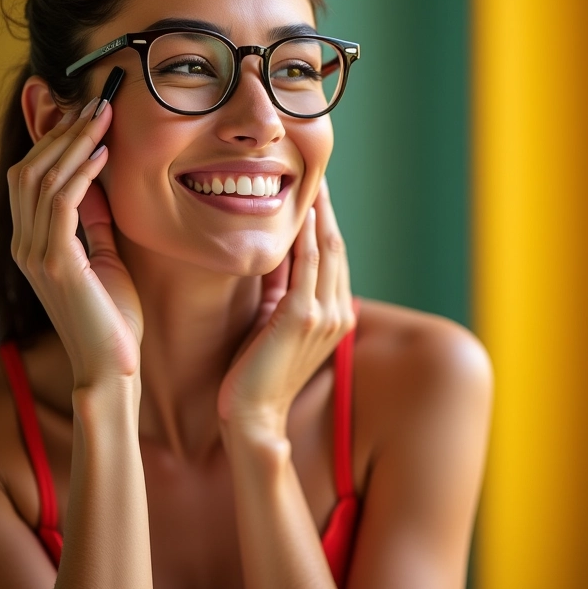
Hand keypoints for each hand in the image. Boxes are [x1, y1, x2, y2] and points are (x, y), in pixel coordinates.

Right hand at [7, 98, 142, 388]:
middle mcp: (24, 245)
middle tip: (93, 104)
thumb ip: (93, 223)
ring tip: (100, 116)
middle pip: (28, 170)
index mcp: (32, 244)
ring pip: (41, 178)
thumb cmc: (111, 317)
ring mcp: (34, 254)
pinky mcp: (55, 263)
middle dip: (60, 132)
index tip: (83, 116)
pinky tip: (102, 153)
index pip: (30, 178)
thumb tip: (98, 183)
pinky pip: (62, 202)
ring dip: (72, 142)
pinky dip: (81, 171)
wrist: (111, 368)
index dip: (53, 142)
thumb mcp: (102, 258)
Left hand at [217, 180, 355, 438]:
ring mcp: (324, 315)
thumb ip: (281, 288)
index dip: (325, 221)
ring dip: (319, 212)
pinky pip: (307, 265)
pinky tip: (301, 212)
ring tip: (312, 179)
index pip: (332, 257)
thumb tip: (277, 251)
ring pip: (326, 249)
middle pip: (335, 246)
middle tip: (316, 171)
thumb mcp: (274, 321)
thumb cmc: (256, 371)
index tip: (315, 191)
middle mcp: (336, 312)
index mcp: (333, 314)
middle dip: (325, 208)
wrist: (251, 416)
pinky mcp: (302, 317)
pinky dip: (305, 236)